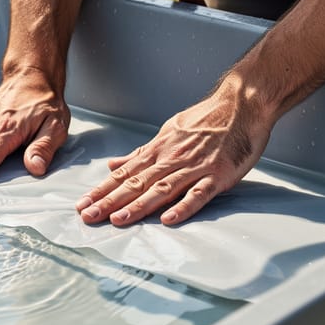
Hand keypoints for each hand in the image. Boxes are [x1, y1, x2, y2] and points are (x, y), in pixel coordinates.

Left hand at [75, 77, 273, 225]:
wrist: (242, 104)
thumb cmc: (206, 120)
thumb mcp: (168, 133)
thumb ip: (141, 153)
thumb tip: (113, 165)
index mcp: (158, 151)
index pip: (124, 174)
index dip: (102, 190)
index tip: (82, 205)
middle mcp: (171, 159)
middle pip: (136, 183)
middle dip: (110, 201)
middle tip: (88, 216)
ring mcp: (195, 167)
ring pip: (162, 189)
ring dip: (139, 205)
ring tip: (118, 220)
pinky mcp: (218, 175)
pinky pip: (198, 193)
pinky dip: (183, 207)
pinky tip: (168, 220)